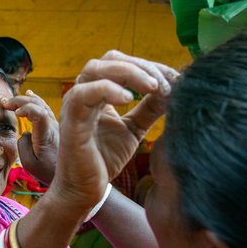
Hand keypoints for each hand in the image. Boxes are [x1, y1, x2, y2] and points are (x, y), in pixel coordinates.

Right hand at [1, 91, 58, 183]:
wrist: (70, 174)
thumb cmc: (48, 172)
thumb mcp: (29, 164)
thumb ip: (23, 145)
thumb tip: (25, 133)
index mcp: (46, 135)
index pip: (39, 113)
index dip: (26, 108)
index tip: (15, 113)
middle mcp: (53, 126)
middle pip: (38, 104)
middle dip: (20, 100)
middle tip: (5, 103)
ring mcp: (56, 124)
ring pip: (42, 104)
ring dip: (25, 99)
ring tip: (11, 101)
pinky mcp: (56, 126)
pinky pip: (45, 107)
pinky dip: (35, 100)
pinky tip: (29, 94)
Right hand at [49, 50, 178, 211]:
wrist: (86, 189)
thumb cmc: (104, 159)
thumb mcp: (134, 129)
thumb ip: (149, 109)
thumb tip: (172, 90)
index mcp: (98, 91)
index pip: (124, 63)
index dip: (151, 66)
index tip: (175, 80)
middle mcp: (84, 91)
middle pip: (112, 58)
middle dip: (143, 67)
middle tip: (166, 84)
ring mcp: (75, 103)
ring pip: (97, 68)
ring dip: (130, 72)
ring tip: (153, 87)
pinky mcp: (71, 119)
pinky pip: (84, 93)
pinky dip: (108, 89)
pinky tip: (130, 99)